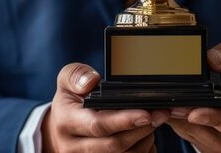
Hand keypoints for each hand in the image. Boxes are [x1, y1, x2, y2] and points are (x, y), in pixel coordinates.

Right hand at [43, 63, 168, 152]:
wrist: (59, 130)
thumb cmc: (69, 102)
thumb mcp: (66, 81)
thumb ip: (76, 75)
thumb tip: (91, 82)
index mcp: (66, 122)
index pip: (98, 125)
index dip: (125, 121)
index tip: (147, 114)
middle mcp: (74, 147)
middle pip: (115, 145)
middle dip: (142, 130)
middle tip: (161, 115)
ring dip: (144, 141)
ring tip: (152, 124)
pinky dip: (142, 151)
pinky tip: (145, 137)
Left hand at [167, 38, 220, 152]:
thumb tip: (212, 59)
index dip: (214, 117)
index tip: (195, 114)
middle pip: (210, 128)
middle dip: (188, 117)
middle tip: (170, 105)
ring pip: (194, 133)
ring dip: (179, 120)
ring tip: (168, 104)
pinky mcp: (209, 144)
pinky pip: (187, 135)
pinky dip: (176, 122)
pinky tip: (170, 108)